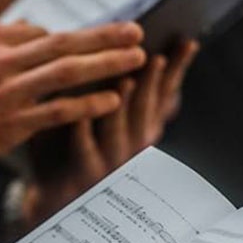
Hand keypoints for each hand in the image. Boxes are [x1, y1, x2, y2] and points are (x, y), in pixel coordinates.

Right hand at [0, 21, 146, 197]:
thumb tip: (27, 28)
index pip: (40, 32)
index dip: (73, 38)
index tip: (100, 39)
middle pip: (64, 42)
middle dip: (106, 36)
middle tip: (137, 31)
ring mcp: (7, 91)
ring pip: (68, 71)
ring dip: (108, 63)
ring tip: (137, 58)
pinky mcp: (10, 124)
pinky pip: (59, 110)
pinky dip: (89, 103)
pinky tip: (113, 99)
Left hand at [24, 41, 199, 225]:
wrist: (56, 201)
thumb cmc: (79, 152)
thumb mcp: (109, 121)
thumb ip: (119, 89)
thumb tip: (125, 45)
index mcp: (141, 130)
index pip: (164, 94)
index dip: (177, 69)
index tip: (187, 42)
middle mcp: (133, 148)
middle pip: (147, 111)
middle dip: (153, 83)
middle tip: (154, 56)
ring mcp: (111, 165)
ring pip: (121, 131)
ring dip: (125, 106)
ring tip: (127, 79)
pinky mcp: (85, 178)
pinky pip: (85, 152)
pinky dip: (84, 133)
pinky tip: (81, 115)